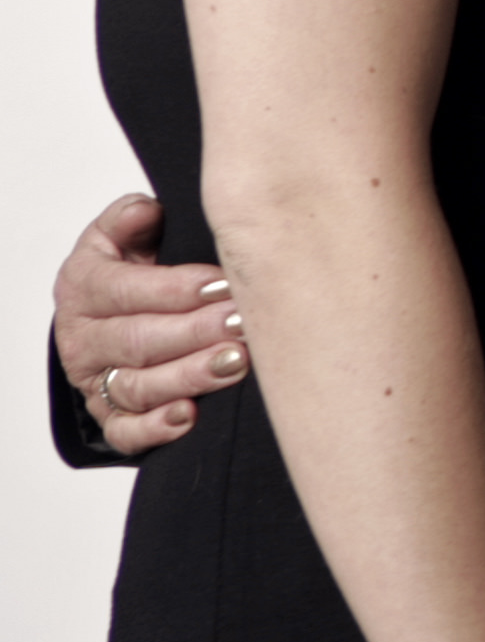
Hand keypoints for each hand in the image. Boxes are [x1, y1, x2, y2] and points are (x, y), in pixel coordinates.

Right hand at [56, 196, 248, 455]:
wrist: (114, 320)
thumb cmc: (135, 274)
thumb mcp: (125, 238)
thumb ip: (130, 220)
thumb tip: (144, 210)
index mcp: (84, 288)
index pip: (124, 289)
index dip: (175, 288)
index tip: (222, 284)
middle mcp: (84, 338)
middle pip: (137, 340)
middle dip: (194, 333)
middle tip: (242, 325)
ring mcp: (96, 381)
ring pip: (137, 386)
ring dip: (189, 377)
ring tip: (236, 363)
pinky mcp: (111, 417)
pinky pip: (126, 431)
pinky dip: (156, 428)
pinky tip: (190, 416)